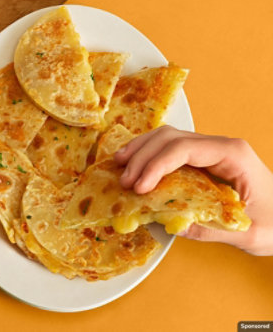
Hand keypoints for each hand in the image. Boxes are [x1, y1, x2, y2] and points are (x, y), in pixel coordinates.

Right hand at [114, 125, 272, 255]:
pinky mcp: (201, 159)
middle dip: (143, 157)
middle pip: (170, 138)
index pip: (185, 148)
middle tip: (125, 180)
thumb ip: (210, 229)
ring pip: (167, 137)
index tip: (140, 187)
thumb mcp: (249, 233)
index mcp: (233, 155)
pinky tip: (133, 162)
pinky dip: (148, 153)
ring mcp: (209, 149)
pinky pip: (169, 148)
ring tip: (120, 165)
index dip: (157, 165)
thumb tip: (170, 223)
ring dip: (141, 150)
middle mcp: (219, 145)